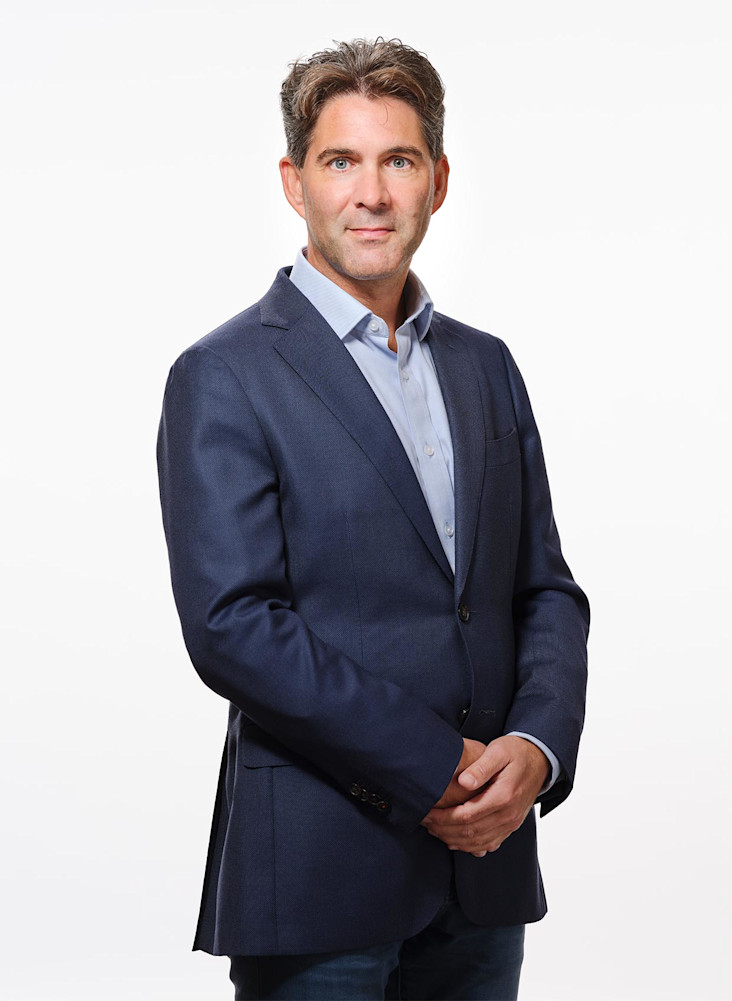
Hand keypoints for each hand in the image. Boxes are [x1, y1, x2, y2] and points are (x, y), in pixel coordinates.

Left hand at [421, 735, 548, 856]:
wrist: (540, 760)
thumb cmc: (516, 752)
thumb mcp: (499, 751)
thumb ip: (481, 767)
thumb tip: (463, 782)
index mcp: (503, 796)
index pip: (467, 816)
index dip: (443, 818)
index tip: (427, 812)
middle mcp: (508, 815)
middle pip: (469, 833)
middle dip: (443, 830)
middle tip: (424, 822)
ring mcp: (511, 823)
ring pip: (478, 843)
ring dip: (453, 840)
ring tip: (434, 830)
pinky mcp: (511, 826)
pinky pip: (489, 844)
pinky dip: (470, 847)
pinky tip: (455, 840)